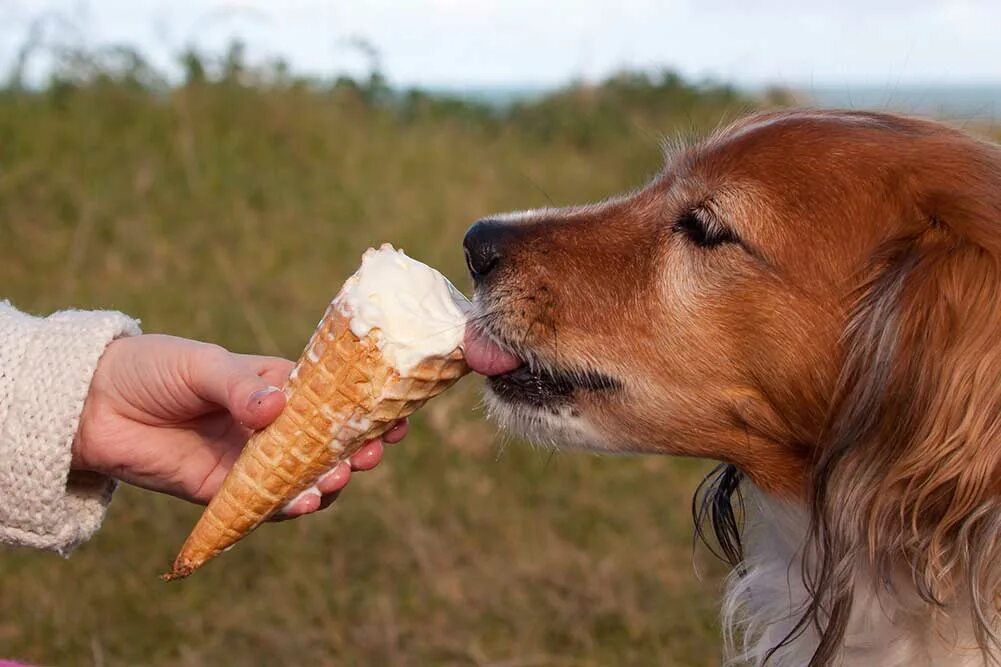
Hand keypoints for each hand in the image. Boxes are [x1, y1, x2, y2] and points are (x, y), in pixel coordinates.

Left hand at [72, 334, 407, 516]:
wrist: (92, 406)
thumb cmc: (152, 369)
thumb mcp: (201, 365)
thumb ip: (239, 385)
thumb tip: (277, 406)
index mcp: (274, 386)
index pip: (332, 398)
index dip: (365, 407)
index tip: (397, 414)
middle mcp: (270, 426)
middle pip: (327, 442)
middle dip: (356, 448)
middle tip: (373, 451)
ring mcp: (251, 460)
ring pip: (304, 476)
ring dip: (328, 480)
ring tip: (340, 476)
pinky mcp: (226, 492)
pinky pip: (266, 504)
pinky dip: (290, 506)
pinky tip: (305, 501)